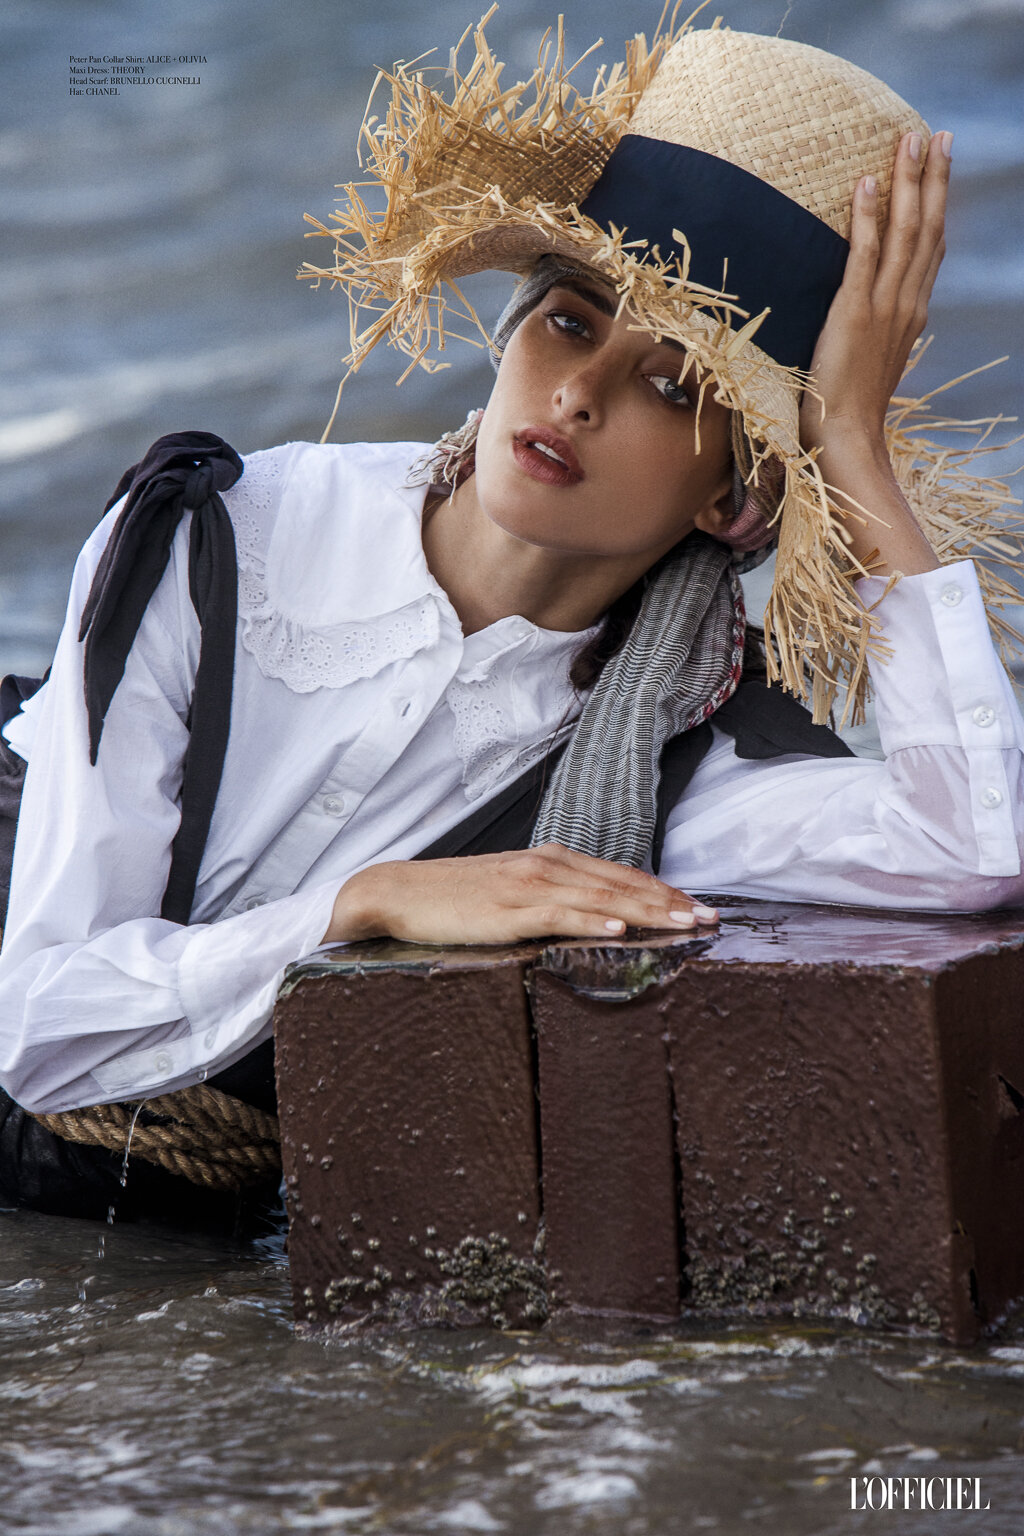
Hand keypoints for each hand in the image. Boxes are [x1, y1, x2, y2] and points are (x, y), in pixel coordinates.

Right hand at [322, 843, 718, 945]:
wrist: (398, 892)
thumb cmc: (454, 899)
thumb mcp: (511, 894)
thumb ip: (552, 900)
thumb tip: (595, 918)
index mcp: (550, 861)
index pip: (620, 874)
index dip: (663, 890)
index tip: (699, 906)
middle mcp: (546, 866)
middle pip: (621, 882)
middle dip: (670, 901)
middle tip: (711, 918)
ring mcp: (527, 886)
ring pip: (601, 896)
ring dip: (647, 910)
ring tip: (684, 923)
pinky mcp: (507, 910)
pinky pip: (558, 914)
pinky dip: (593, 918)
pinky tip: (620, 927)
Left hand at [799, 129, 952, 574]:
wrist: (846, 439)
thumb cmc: (849, 407)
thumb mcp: (871, 360)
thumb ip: (875, 329)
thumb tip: (866, 314)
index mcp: (912, 313)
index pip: (930, 249)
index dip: (936, 204)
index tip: (938, 166)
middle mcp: (907, 303)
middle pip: (927, 229)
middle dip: (932, 178)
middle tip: (934, 134)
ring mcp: (885, 307)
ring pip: (904, 232)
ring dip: (907, 183)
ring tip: (908, 141)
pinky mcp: (856, 313)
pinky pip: (865, 256)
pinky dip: (868, 219)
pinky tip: (866, 185)